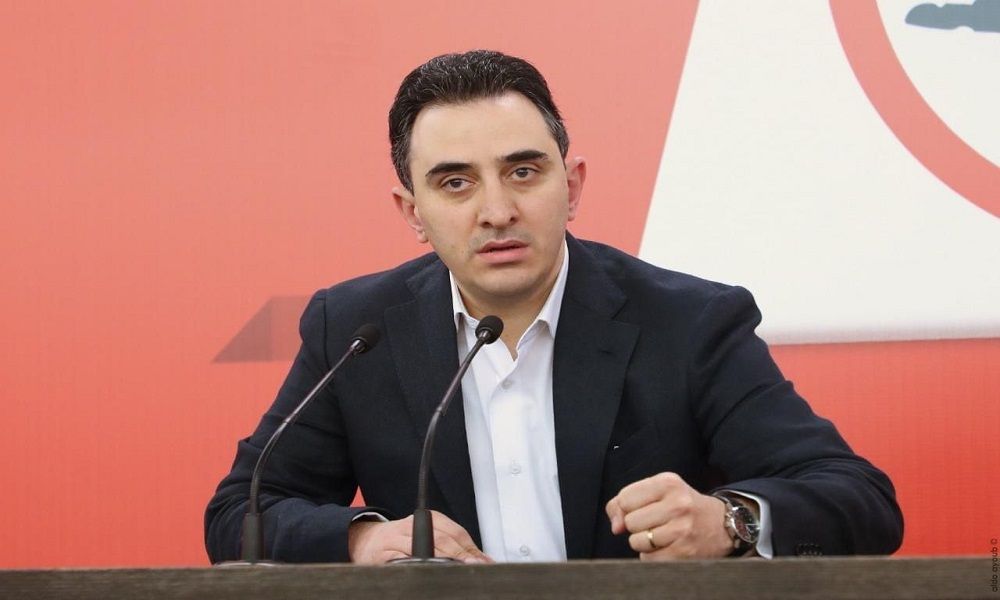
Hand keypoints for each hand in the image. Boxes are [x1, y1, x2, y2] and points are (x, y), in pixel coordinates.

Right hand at [347, 510, 493, 564]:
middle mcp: (414, 525)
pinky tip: (429, 573)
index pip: (456, 532)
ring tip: (458, 572)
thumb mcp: (427, 534)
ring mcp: (398, 539)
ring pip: (426, 550)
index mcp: (429, 518)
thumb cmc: (402, 540)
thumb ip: (451, 545)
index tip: (484, 561)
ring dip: (444, 563)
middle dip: (462, 556)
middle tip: (476, 567)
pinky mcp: (385, 554)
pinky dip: (418, 567)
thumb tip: (480, 559)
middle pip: (443, 540)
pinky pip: (405, 561)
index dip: (471, 548)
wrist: (366, 540)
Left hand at [605, 472, 732, 559]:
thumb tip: (615, 526)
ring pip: (637, 541)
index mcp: (668, 483)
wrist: (723, 524)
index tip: (641, 509)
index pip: (625, 498)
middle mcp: (677, 504)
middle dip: (638, 526)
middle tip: (657, 522)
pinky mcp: (684, 552)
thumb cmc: (684, 506)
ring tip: (663, 535)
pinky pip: (648, 558)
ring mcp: (682, 529)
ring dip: (645, 542)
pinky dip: (653, 556)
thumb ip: (627, 502)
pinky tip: (668, 547)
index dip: (627, 508)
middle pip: (630, 522)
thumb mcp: (659, 491)